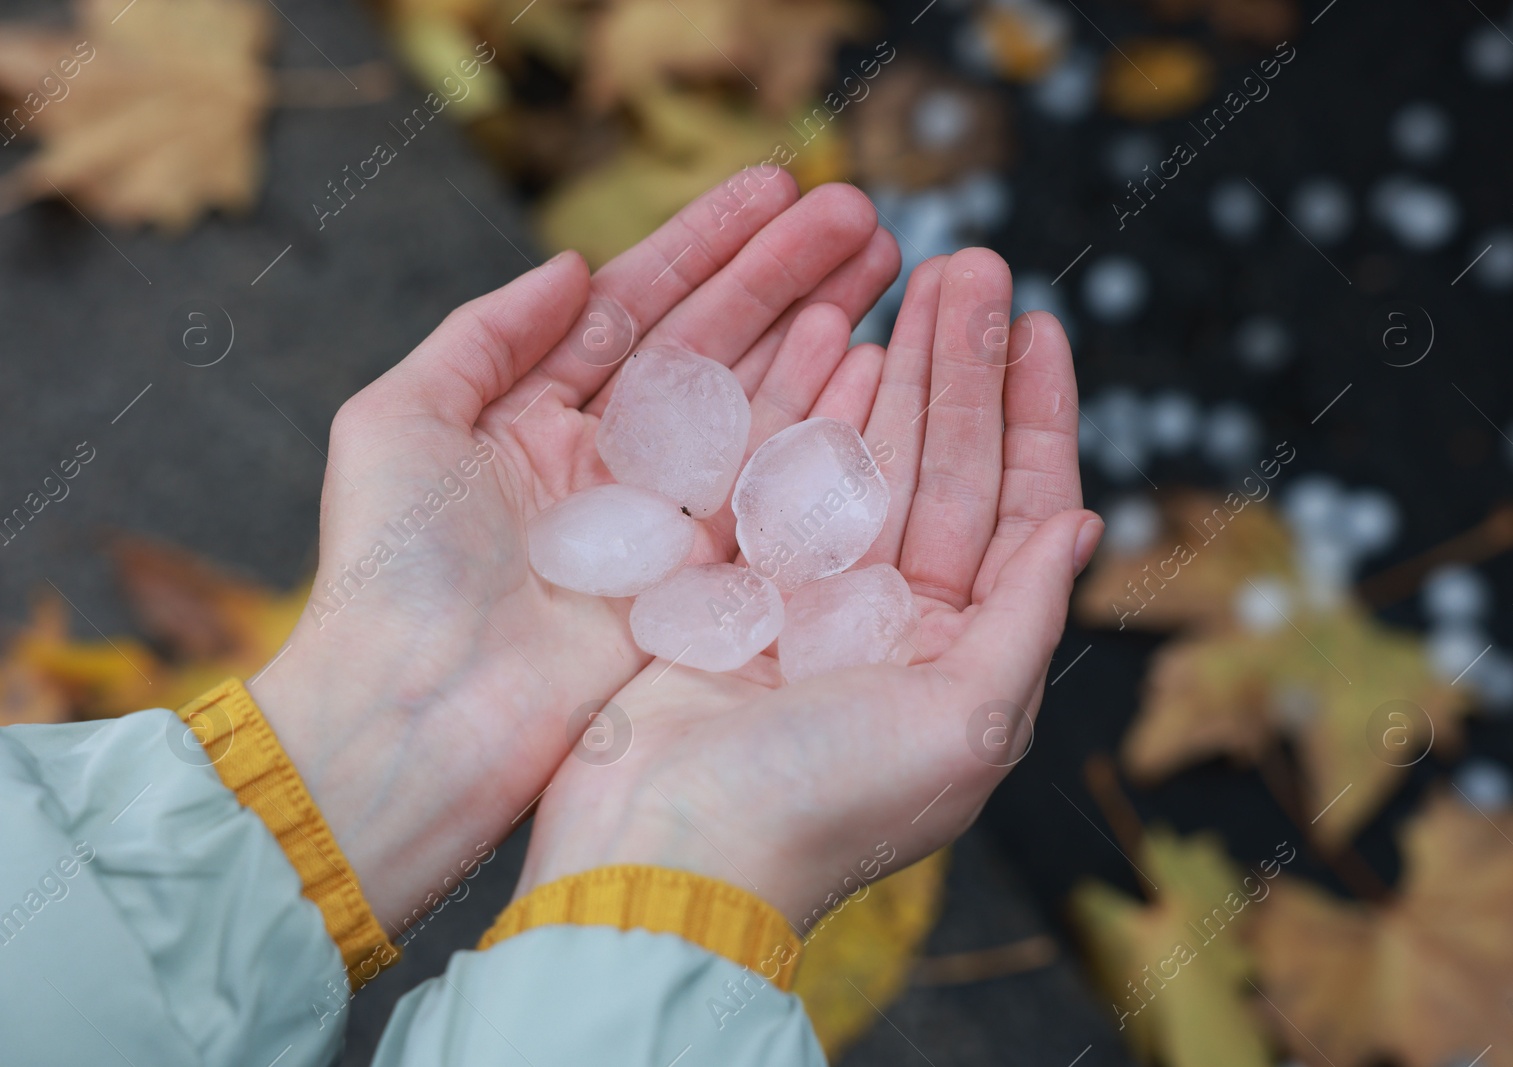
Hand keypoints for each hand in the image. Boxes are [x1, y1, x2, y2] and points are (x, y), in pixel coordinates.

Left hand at [247, 171, 900, 929]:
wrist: (419, 718)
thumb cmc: (390, 572)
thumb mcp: (398, 422)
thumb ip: (485, 333)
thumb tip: (569, 264)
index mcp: (534, 414)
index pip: (638, 305)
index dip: (707, 244)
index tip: (776, 187)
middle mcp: (609, 459)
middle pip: (714, 342)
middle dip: (785, 273)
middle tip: (859, 216)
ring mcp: (663, 518)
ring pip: (756, 400)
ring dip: (818, 328)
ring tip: (882, 266)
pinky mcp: (703, 576)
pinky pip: (774, 483)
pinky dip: (823, 420)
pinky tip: (867, 361)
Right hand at [515, 248, 1102, 928]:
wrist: (663, 856)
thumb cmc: (821, 809)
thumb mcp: (964, 723)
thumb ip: (1023, 618)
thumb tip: (1083, 527)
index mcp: (958, 654)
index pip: (1016, 510)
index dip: (1035, 416)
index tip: (1045, 327)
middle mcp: (892, 620)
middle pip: (942, 463)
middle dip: (961, 365)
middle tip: (975, 265)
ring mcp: (808, 595)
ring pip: (866, 455)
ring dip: (894, 368)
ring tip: (915, 275)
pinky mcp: (730, 582)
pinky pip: (780, 473)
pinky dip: (806, 408)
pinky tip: (835, 342)